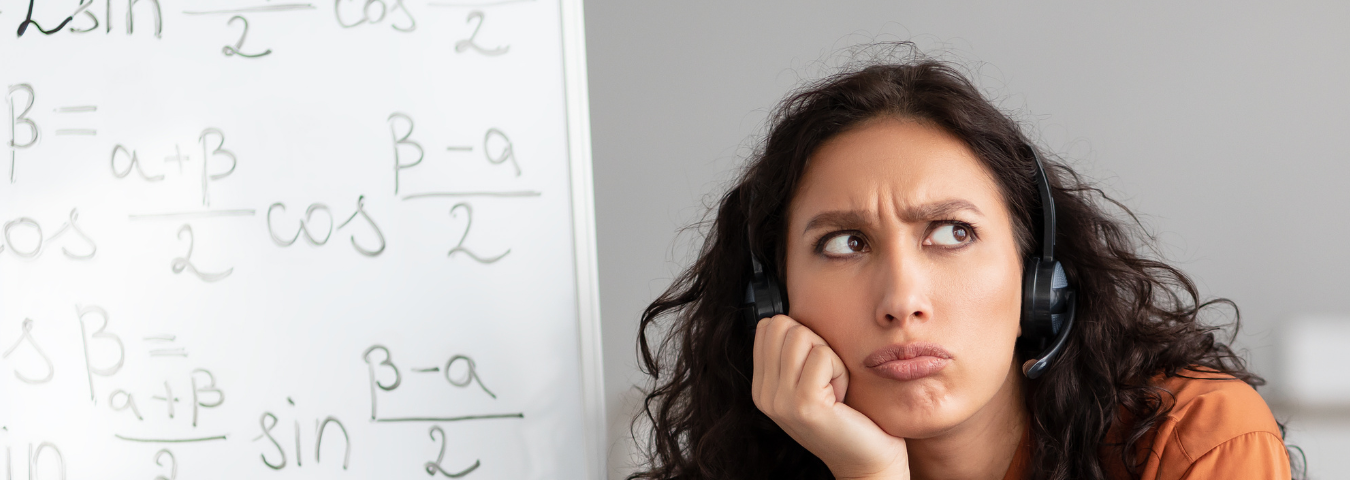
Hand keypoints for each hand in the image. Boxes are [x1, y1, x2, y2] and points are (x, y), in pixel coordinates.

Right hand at [752, 315, 909, 479]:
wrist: (868, 460)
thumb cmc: (849, 416)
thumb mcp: (812, 380)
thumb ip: (794, 353)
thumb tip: (790, 313)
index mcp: (762, 386)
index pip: (768, 326)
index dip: (800, 335)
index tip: (816, 369)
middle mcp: (764, 395)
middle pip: (782, 325)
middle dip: (814, 342)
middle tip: (827, 378)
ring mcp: (780, 402)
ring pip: (802, 336)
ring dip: (829, 357)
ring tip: (834, 388)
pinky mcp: (804, 405)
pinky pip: (824, 356)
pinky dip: (840, 371)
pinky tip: (841, 397)